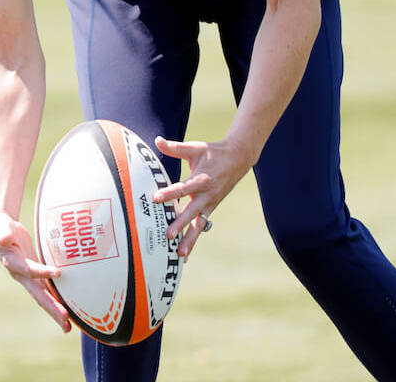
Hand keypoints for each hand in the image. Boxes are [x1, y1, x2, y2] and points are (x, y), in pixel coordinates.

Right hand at [0, 209, 70, 332]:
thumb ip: (2, 233)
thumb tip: (4, 239)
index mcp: (12, 262)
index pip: (29, 270)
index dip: (41, 272)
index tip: (57, 271)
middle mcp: (20, 274)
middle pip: (37, 294)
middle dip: (51, 308)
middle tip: (65, 322)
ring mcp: (28, 276)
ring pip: (42, 296)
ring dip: (54, 311)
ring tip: (67, 327)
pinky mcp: (34, 274)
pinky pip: (46, 290)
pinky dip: (55, 300)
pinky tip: (66, 310)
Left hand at [153, 136, 254, 260]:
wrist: (239, 158)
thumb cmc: (213, 152)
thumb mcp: (195, 148)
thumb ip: (175, 148)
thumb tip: (157, 140)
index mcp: (202, 179)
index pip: (184, 187)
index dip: (170, 193)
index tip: (157, 198)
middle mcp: (207, 195)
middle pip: (192, 212)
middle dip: (180, 224)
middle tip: (168, 235)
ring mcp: (210, 204)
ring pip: (199, 225)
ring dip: (190, 240)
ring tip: (180, 254)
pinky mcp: (211, 209)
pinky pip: (201, 226)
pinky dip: (194, 238)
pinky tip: (184, 252)